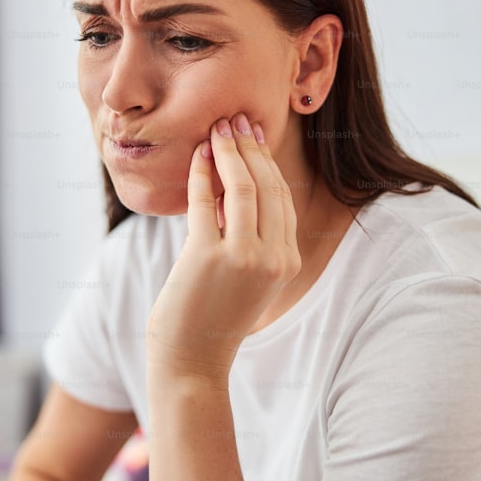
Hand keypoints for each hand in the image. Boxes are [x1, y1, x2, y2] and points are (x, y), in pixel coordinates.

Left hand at [146, 113, 300, 382]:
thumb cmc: (214, 315)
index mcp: (288, 261)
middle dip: (249, 147)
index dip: (268, 162)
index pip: (282, 198)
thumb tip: (236, 182)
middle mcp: (273, 258)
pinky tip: (196, 156)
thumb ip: (251, 237)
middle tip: (234, 120)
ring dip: (228, 152)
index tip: (254, 135)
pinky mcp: (208, 257)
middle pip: (268, 186)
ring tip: (216, 129)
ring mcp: (243, 258)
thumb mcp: (247, 276)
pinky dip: (202, 174)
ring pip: (243, 187)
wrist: (192, 360)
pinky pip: (207, 202)